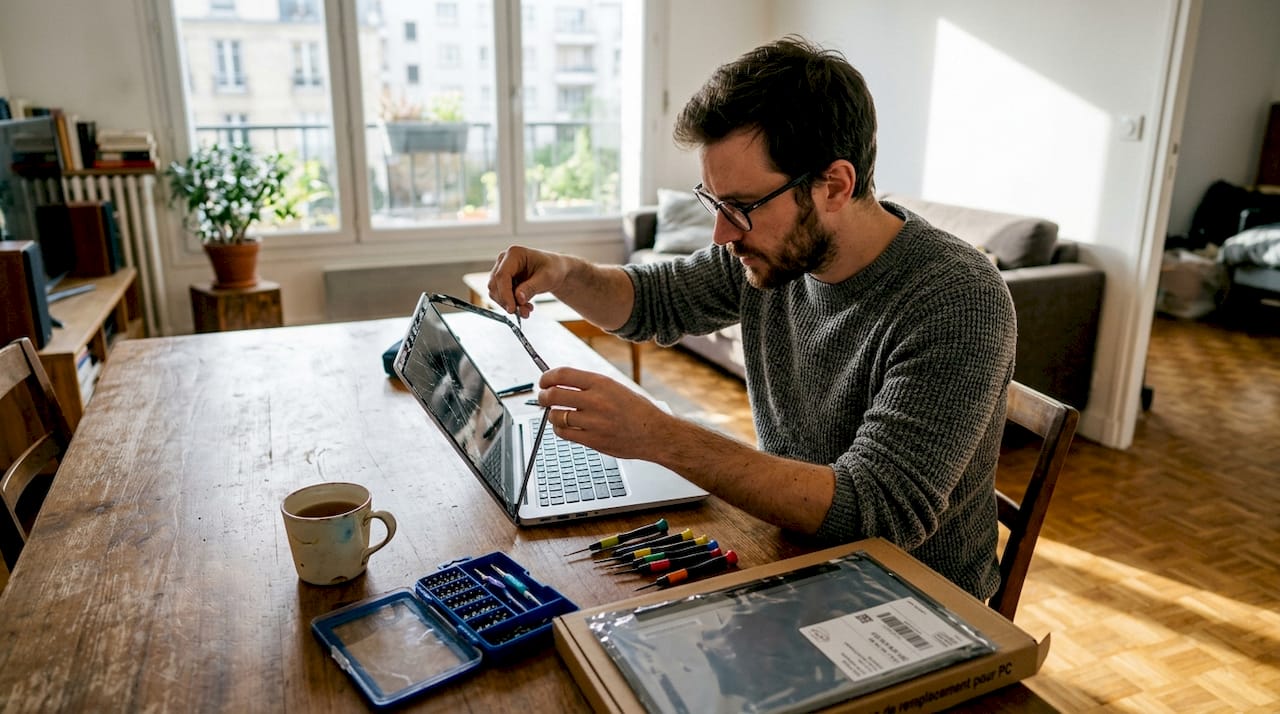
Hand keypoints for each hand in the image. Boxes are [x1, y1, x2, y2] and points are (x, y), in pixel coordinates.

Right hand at [487, 245, 569, 319]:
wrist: (555, 271)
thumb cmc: (553, 269)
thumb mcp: (546, 278)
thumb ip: (531, 288)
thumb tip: (518, 299)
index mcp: (514, 254)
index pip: (502, 275)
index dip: (505, 294)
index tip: (512, 309)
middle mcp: (504, 260)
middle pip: (495, 285)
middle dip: (507, 301)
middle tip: (524, 313)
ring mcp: (502, 270)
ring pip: (496, 292)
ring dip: (509, 304)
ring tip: (527, 310)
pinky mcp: (503, 281)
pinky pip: (501, 296)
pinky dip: (511, 304)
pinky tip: (525, 306)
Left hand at [535, 367, 670, 460]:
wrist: (654, 433)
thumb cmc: (637, 411)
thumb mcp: (615, 388)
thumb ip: (589, 386)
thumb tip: (561, 384)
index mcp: (601, 383)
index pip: (562, 375)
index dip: (547, 377)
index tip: (543, 381)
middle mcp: (596, 401)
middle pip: (554, 395)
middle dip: (543, 397)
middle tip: (543, 398)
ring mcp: (593, 422)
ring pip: (556, 416)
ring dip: (551, 415)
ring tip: (556, 414)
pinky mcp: (593, 440)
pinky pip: (564, 434)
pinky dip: (559, 430)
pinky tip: (564, 427)